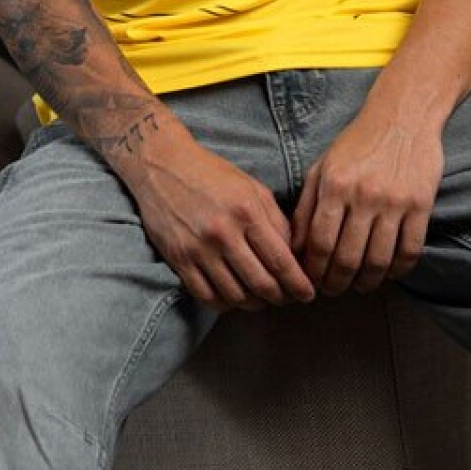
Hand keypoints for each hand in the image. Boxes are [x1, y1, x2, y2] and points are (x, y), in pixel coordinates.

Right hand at [128, 138, 315, 312]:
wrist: (162, 165)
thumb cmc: (212, 174)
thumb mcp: (252, 188)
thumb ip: (276, 220)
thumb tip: (294, 256)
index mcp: (247, 211)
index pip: (281, 261)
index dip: (298, 284)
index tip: (307, 294)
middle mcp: (223, 233)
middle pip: (261, 284)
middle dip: (280, 298)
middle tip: (287, 299)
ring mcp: (198, 248)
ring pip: (235, 296)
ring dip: (254, 304)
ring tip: (262, 298)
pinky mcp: (178, 259)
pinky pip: (206, 296)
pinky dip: (225, 304)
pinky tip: (234, 297)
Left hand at [291, 111, 442, 295]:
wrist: (403, 116)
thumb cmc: (357, 143)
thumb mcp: (322, 167)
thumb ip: (305, 207)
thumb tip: (294, 248)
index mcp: (335, 185)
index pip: (319, 243)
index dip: (313, 270)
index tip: (312, 282)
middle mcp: (364, 195)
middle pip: (347, 259)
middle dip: (336, 284)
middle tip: (333, 290)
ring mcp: (395, 202)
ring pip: (378, 261)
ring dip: (366, 282)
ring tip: (359, 285)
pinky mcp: (421, 205)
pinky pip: (409, 251)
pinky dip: (398, 271)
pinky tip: (388, 273)